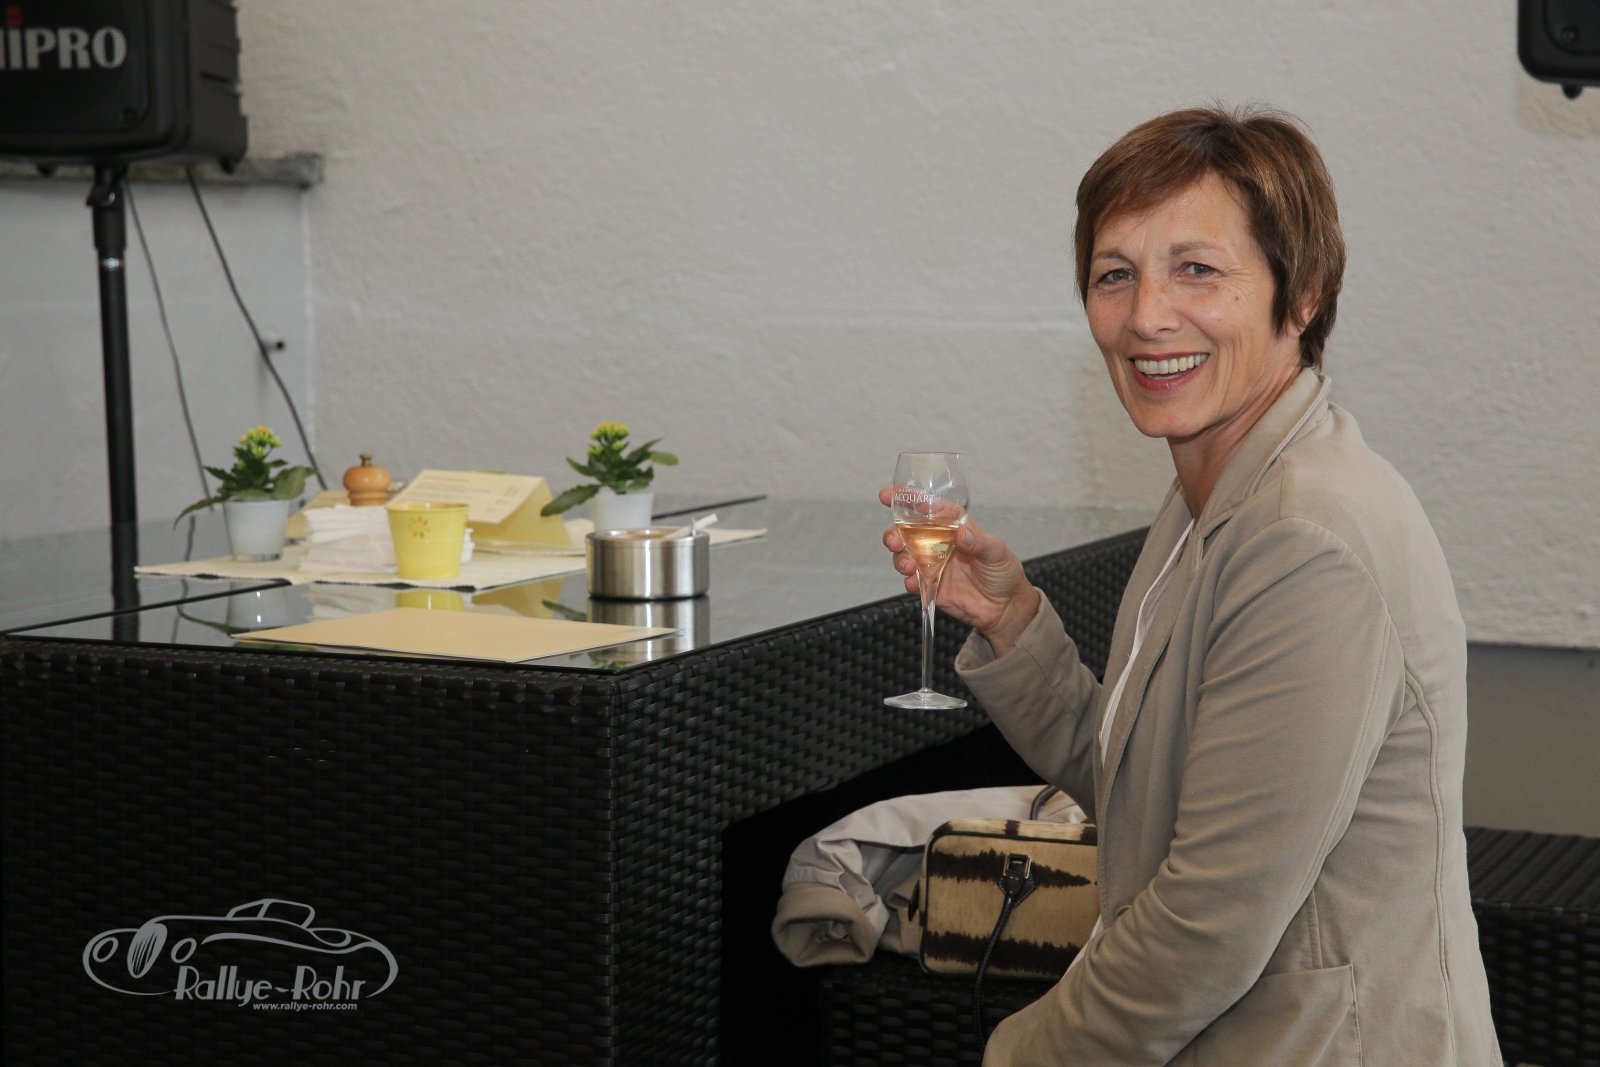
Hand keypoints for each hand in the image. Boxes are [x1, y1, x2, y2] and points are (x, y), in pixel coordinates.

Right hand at [880, 487, 1039, 655]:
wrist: (1005, 607)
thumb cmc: (1003, 572)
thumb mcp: (997, 552)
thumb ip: (979, 541)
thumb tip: (962, 533)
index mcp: (953, 526)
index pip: (928, 508)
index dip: (908, 499)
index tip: (888, 495)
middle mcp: (938, 543)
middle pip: (906, 532)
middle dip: (893, 533)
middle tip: (894, 541)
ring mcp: (932, 564)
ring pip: (903, 556)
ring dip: (899, 558)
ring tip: (908, 566)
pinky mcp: (930, 586)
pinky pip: (912, 581)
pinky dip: (909, 581)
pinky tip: (915, 582)